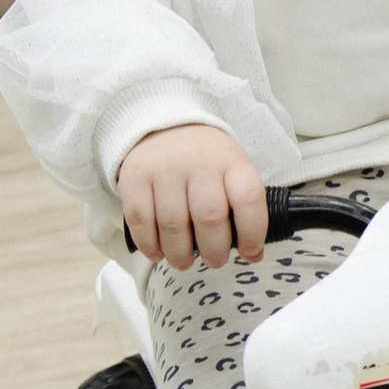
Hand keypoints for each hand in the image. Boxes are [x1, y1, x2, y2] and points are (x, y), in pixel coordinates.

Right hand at [116, 122, 267, 266]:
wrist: (163, 127)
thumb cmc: (204, 160)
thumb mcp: (232, 171)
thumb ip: (244, 209)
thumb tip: (254, 255)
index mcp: (231, 160)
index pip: (248, 198)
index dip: (252, 231)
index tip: (250, 251)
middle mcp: (199, 162)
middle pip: (209, 217)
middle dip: (214, 251)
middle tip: (214, 261)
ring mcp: (165, 169)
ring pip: (173, 224)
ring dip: (180, 254)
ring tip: (184, 261)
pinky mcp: (135, 178)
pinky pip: (141, 221)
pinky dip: (149, 245)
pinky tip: (158, 252)